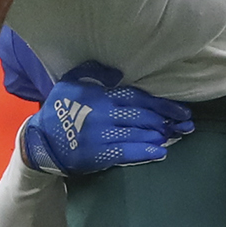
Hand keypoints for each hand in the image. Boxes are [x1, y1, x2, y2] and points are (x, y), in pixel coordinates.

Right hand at [20, 61, 193, 175]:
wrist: (39, 141)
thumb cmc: (60, 109)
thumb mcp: (71, 82)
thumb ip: (92, 72)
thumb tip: (117, 74)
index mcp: (99, 95)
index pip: (137, 98)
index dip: (161, 104)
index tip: (180, 110)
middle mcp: (102, 114)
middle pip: (142, 116)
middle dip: (167, 120)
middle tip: (186, 124)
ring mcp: (100, 135)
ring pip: (137, 133)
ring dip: (160, 134)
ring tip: (178, 135)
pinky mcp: (97, 154)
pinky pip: (125, 152)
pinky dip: (144, 151)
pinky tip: (160, 151)